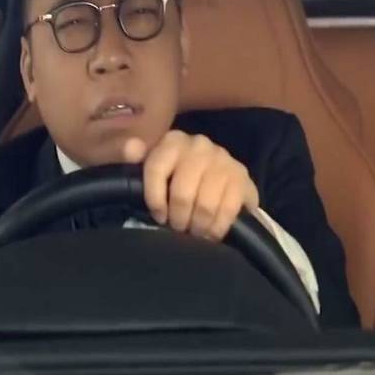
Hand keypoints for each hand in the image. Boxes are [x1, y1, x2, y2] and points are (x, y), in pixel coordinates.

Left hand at [122, 131, 259, 240]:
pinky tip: (212, 233)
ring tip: (195, 233)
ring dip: (198, 226)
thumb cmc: (177, 177)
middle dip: (179, 218)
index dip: (155, 199)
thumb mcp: (152, 168)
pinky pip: (228, 209)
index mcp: (173, 141)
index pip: (156, 169)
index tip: (159, 217)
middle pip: (182, 193)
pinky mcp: (243, 177)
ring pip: (205, 204)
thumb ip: (136, 159)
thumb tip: (131, 147)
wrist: (218, 179)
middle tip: (179, 229)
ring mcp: (224, 160)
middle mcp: (200, 145)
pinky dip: (217, 227)